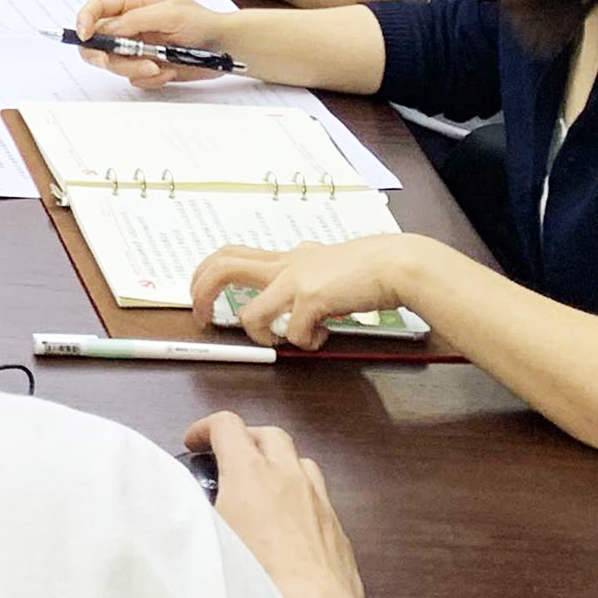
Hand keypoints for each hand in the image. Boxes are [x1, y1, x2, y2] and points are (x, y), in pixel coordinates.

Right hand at [68, 0, 241, 85]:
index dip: (84, 20)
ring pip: (115, 63)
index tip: (83, 36)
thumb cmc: (202, 23)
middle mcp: (130, 26)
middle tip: (109, 61)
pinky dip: (150, 78)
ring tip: (158, 66)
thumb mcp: (169, 14)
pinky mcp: (147, 67)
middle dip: (102, 54)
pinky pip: (134, 78)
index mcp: (132, 4)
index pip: (96, 8)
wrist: (226, 48)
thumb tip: (105, 30)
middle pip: (97, 41)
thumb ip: (135, 20)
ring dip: (133, 68)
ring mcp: (137, 48)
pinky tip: (168, 70)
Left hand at [186, 236, 415, 353]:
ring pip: (250, 313)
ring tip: (279, 339)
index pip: (231, 254)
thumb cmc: (368, 268)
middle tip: (202, 318)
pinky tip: (323, 337)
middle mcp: (285, 265)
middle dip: (201, 293)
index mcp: (285, 258)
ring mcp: (296, 281)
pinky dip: (304, 343)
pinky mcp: (312, 298)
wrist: (395, 264)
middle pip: (222, 267)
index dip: (206, 274)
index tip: (201, 296)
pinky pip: (293, 333)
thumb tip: (297, 299)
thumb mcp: (327, 264)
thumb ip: (307, 273)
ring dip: (259, 335)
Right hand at [187, 414, 364, 597]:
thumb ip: (191, 515)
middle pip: (269, 435)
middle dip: (247, 440)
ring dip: (280, 466)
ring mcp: (319, 502)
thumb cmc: (255, 578)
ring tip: (264, 489)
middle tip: (228, 460)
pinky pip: (319, 498)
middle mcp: (289, 477)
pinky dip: (301, 499)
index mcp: (251, 473)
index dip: (205, 428)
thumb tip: (181, 511)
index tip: (194, 444)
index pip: (227, 425)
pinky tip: (290, 527)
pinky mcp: (338, 530)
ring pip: (301, 463)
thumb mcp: (206, 540)